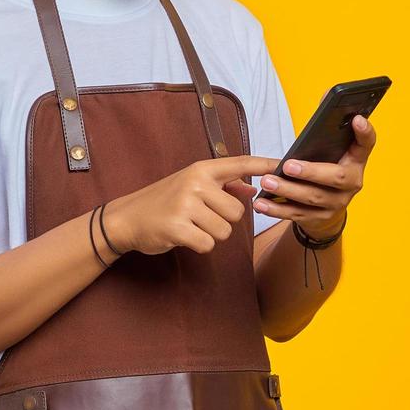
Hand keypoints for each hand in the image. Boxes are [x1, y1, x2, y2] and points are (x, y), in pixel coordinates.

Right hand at [103, 155, 279, 255]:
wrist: (127, 218)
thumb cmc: (164, 201)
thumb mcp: (192, 185)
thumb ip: (223, 186)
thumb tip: (252, 190)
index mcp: (201, 170)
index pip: (239, 164)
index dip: (263, 165)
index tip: (282, 164)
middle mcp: (195, 183)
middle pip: (237, 212)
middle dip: (224, 221)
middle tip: (200, 218)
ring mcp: (186, 205)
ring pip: (224, 231)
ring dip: (211, 235)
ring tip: (190, 226)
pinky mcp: (178, 228)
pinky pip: (208, 244)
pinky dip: (199, 245)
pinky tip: (184, 236)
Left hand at [253, 113, 375, 236]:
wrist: (328, 209)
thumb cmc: (325, 168)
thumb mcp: (330, 150)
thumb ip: (327, 129)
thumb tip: (324, 95)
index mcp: (356, 160)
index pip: (367, 143)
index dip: (365, 132)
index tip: (357, 119)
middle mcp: (352, 183)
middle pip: (336, 177)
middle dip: (311, 171)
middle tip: (288, 165)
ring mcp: (337, 203)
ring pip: (313, 198)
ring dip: (288, 190)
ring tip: (266, 182)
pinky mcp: (320, 218)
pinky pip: (298, 214)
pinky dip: (277, 209)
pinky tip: (261, 203)